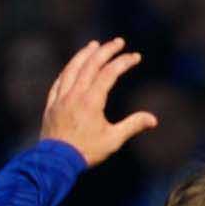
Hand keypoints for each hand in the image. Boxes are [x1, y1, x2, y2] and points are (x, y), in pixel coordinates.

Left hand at [39, 38, 158, 167]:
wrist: (55, 163)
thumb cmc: (85, 152)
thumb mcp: (113, 140)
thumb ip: (132, 125)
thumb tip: (153, 120)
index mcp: (91, 100)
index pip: (109, 73)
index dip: (123, 62)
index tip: (135, 57)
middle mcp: (75, 94)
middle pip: (91, 64)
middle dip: (106, 50)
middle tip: (118, 42)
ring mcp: (61, 98)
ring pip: (72, 68)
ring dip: (84, 54)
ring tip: (94, 45)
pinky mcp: (51, 105)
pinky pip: (59, 81)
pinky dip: (67, 70)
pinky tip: (72, 67)